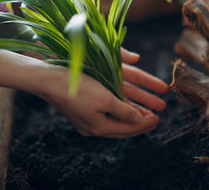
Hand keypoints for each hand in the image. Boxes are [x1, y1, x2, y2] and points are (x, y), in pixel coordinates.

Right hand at [0, 50, 160, 137]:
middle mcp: (93, 126)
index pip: (128, 128)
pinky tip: (124, 105)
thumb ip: (125, 111)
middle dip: (141, 121)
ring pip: (115, 119)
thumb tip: (139, 120)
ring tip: (146, 112)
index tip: (159, 118)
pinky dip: (118, 110)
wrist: (48, 80)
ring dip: (131, 114)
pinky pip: (106, 113)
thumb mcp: (106, 99)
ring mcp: (87, 118)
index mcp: (99, 127)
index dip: (145, 123)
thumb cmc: (78, 88)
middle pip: (123, 126)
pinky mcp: (82, 109)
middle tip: (156, 117)